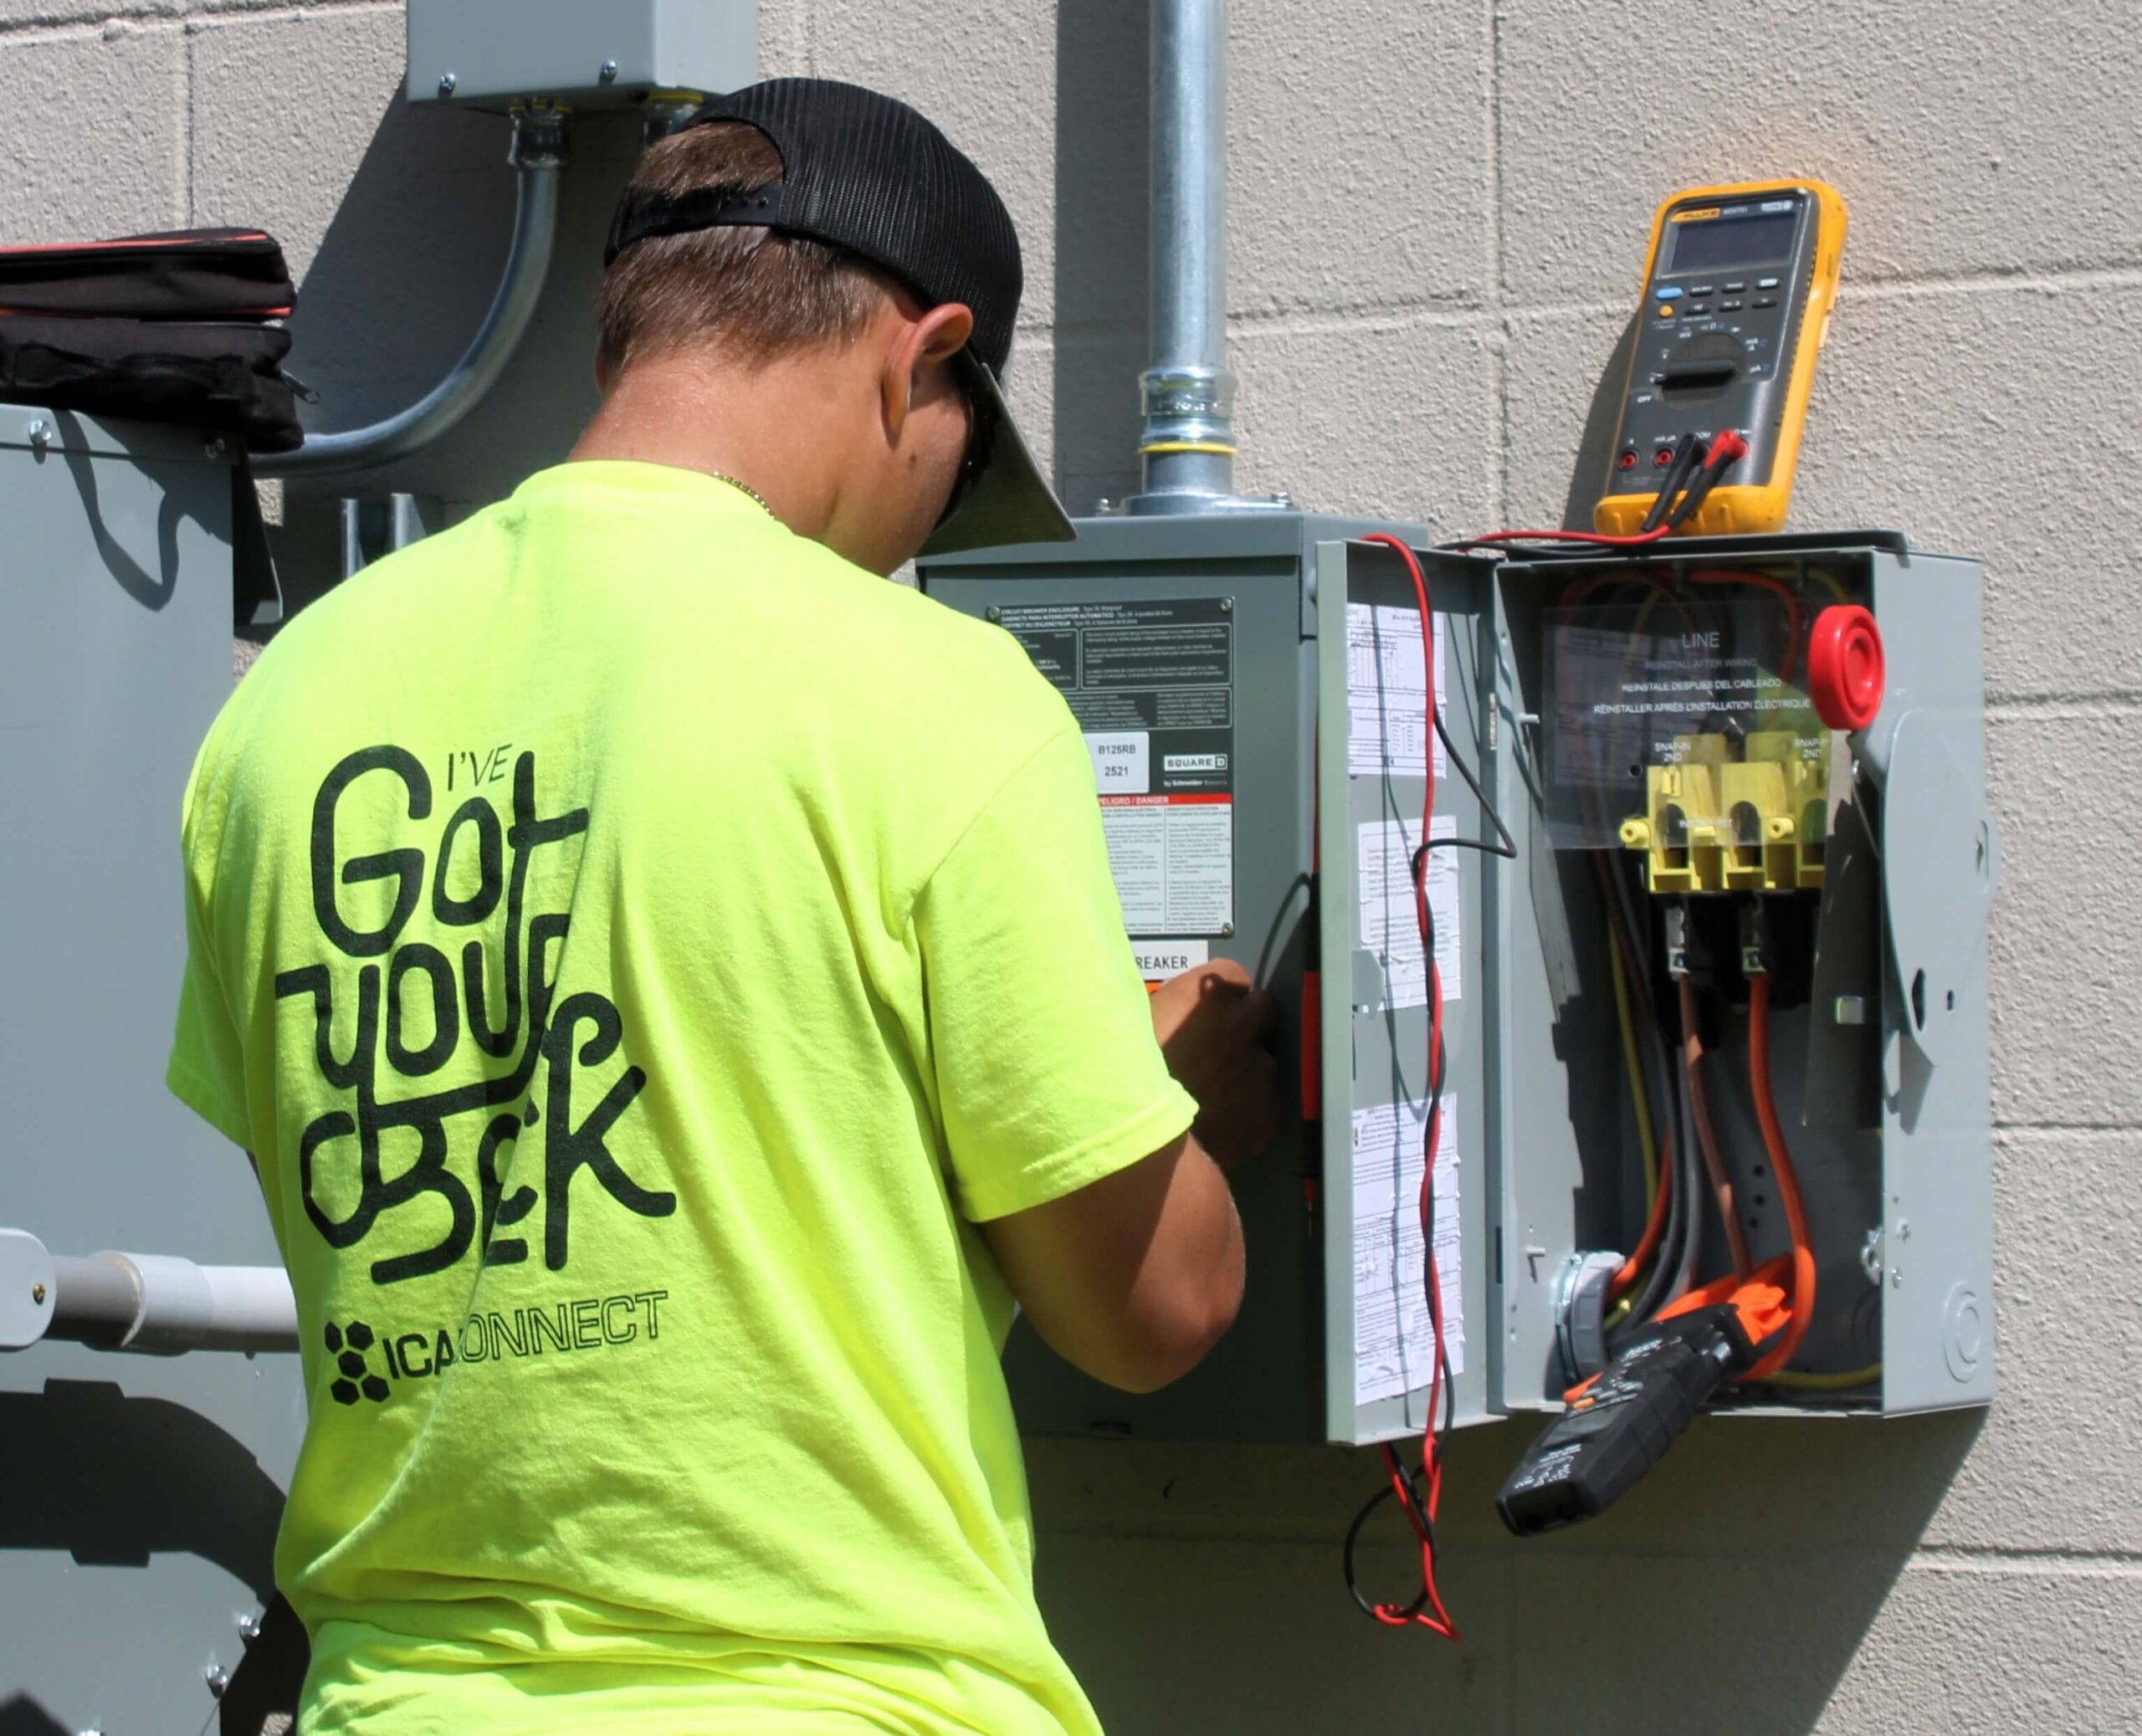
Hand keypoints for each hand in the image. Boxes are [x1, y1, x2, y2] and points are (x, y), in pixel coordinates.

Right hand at [1149, 959, 1281, 1170]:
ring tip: (1211, 1094)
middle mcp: (1242, 1023)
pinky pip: (1263, 1106)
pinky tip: (1218, 1121)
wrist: (1140, 1140)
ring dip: (1244, 1073)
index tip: (1209, 1014)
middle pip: (1262, 1011)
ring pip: (1261, 1064)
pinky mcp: (1268, 1111)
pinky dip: (1247, 1111)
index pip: (1233, 976)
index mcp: (1208, 993)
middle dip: (1246, 1026)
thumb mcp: (1137, 1023)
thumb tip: (1179, 1010)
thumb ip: (1171, 1009)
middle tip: (1218, 1050)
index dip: (1221, 998)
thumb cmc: (1124, 1077)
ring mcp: (1261, 1068)